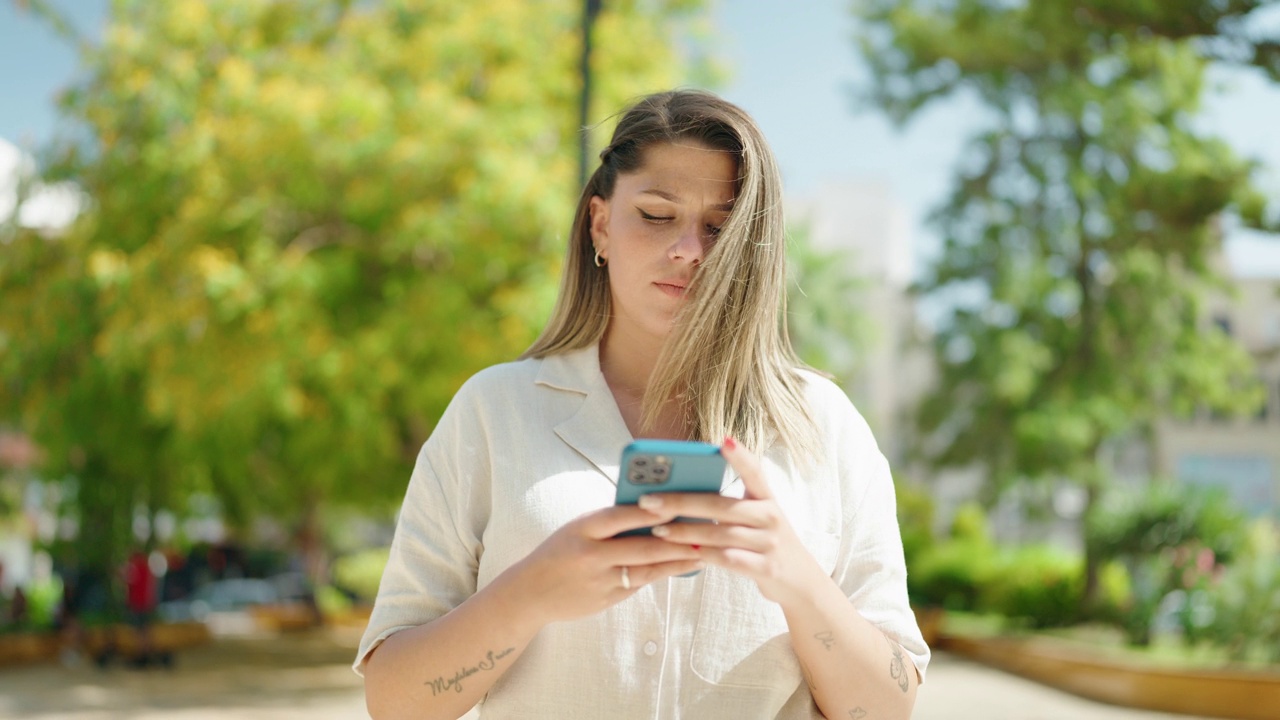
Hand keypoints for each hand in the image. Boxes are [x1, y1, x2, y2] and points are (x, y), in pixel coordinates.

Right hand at [501, 503, 705, 626]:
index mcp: (582, 528)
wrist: (530, 592)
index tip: (679, 503)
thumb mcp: (577, 528)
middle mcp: (590, 554)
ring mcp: (599, 580)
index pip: (621, 515)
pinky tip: (682, 567)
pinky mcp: (606, 599)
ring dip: (676, 561)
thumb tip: (653, 509)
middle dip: (675, 540)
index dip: (651, 510)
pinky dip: (661, 574)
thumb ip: (609, 522)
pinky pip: (639, 584)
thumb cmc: (559, 551)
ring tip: (701, 552)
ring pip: (646, 569)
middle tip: (704, 531)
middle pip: (641, 546)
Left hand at [641, 437, 824, 606]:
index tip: (723, 441)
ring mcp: (770, 543)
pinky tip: (683, 552)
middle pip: (722, 505)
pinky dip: (703, 555)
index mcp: (767, 498)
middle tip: (649, 500)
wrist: (799, 580)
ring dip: (685, 531)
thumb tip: (678, 492)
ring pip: (720, 534)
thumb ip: (727, 506)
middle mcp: (771, 517)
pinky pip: (727, 559)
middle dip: (682, 502)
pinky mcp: (766, 568)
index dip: (740, 456)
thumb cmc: (764, 542)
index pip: (754, 471)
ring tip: (657, 529)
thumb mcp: (756, 518)